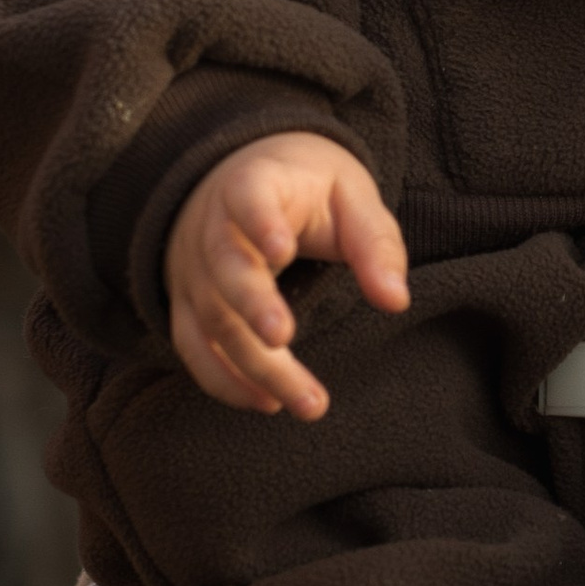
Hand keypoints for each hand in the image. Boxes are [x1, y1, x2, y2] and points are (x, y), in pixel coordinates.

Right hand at [164, 132, 408, 417]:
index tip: (281, 250)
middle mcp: (212, 227)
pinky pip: (194, 348)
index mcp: (253, 184)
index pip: (247, 197)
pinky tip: (266, 403)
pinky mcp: (188, 305)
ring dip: (255, 365)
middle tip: (283, 338)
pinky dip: (224, 380)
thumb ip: (375, 244)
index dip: (259, 222)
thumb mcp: (351, 197)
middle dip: (252, 306)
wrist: (244, 182)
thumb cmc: (309, 191)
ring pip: (212, 320)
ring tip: (307, 402)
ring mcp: (194, 269)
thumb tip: (395, 302)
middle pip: (224, 269)